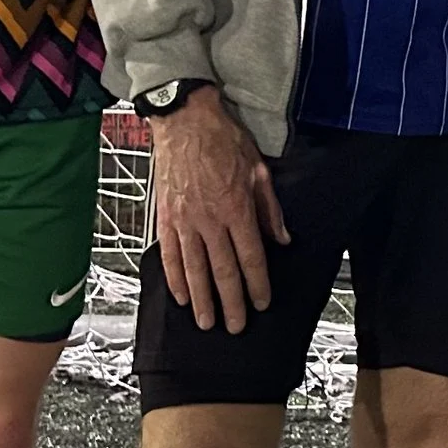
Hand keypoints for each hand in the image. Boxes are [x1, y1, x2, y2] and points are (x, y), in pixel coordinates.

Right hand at [148, 91, 290, 332]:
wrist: (184, 120)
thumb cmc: (224, 140)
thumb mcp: (258, 168)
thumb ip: (269, 208)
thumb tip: (282, 239)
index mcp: (237, 207)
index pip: (251, 256)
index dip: (257, 284)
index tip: (262, 303)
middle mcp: (210, 219)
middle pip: (222, 270)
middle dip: (231, 302)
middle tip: (236, 327)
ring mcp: (184, 220)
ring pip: (194, 269)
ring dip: (202, 300)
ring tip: (207, 323)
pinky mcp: (165, 217)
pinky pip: (169, 255)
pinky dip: (174, 278)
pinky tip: (182, 296)